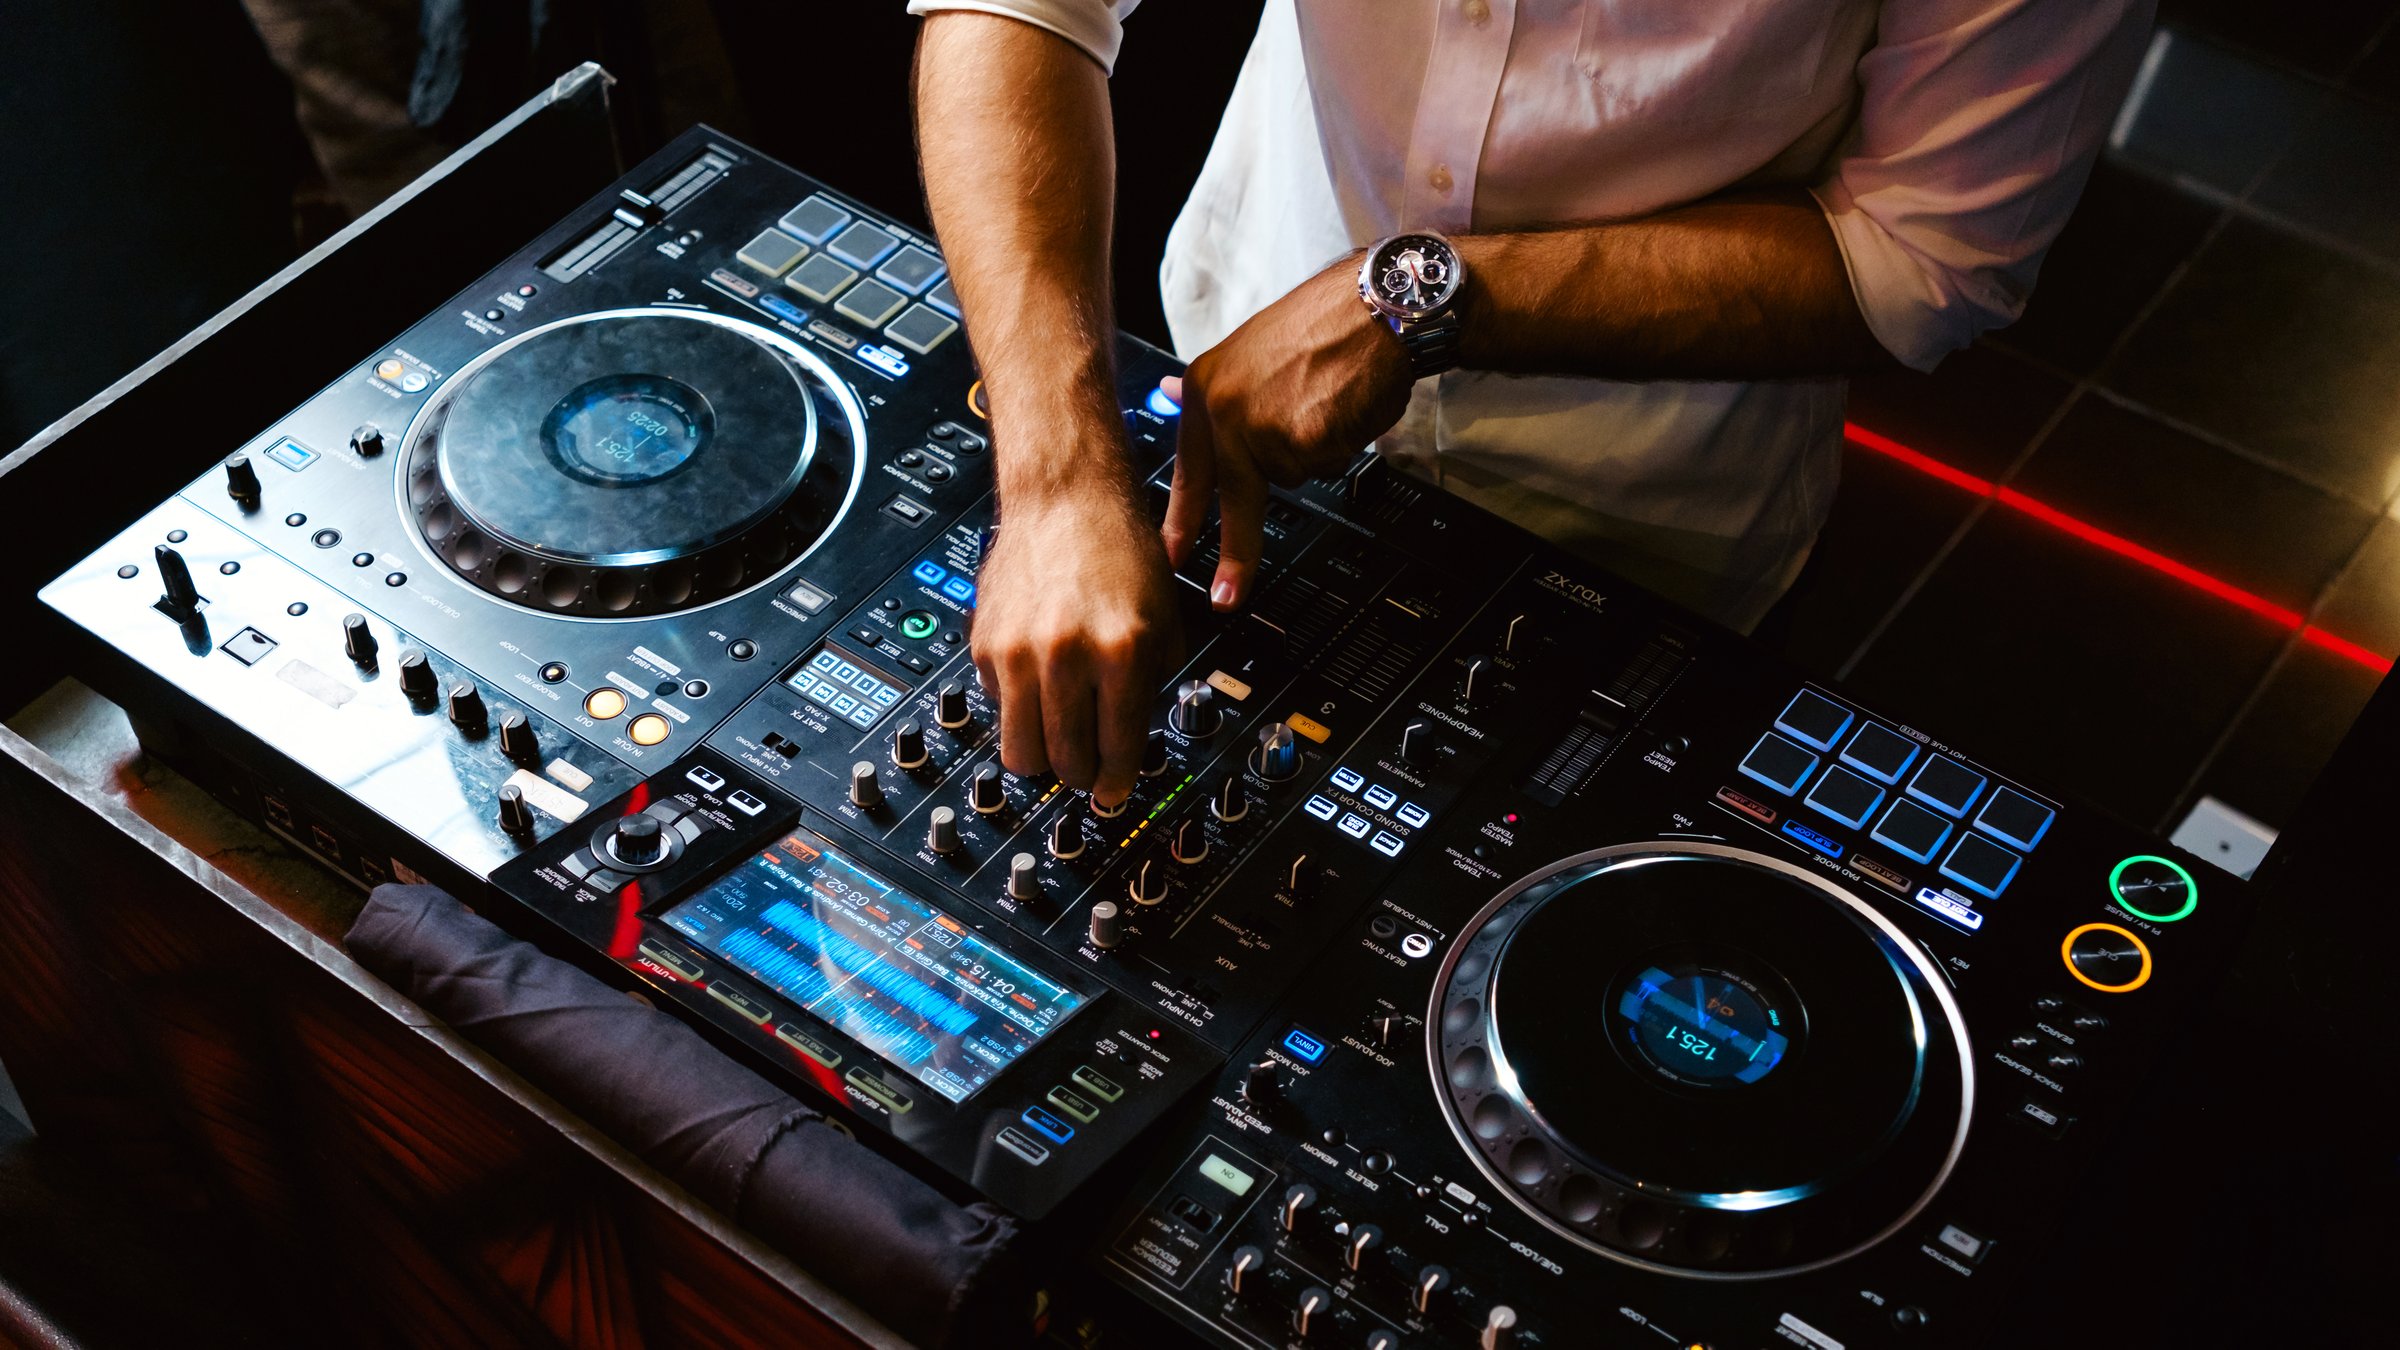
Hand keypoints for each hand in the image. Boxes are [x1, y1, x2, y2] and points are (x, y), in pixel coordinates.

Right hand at [971, 484, 1180, 804]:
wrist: (1065, 497)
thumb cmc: (1119, 548)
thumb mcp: (1164, 619)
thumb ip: (1153, 683)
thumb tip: (1132, 739)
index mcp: (1123, 651)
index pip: (1117, 750)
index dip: (1117, 782)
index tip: (1114, 792)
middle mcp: (1068, 655)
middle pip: (1067, 762)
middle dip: (1082, 775)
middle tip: (1088, 766)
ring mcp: (1019, 652)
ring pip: (1021, 752)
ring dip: (1043, 756)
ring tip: (1057, 739)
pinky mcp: (984, 646)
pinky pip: (999, 709)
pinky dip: (1018, 710)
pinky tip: (1037, 683)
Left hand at [1162, 256, 1414, 608]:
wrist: (1379, 305)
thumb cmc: (1326, 324)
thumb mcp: (1250, 351)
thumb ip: (1217, 391)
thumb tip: (1169, 395)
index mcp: (1205, 386)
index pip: (1188, 468)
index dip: (1180, 519)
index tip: (1169, 556)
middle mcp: (1224, 407)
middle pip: (1231, 497)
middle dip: (1234, 554)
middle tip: (1225, 598)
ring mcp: (1261, 425)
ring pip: (1291, 476)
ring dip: (1314, 452)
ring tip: (1326, 403)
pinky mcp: (1302, 438)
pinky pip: (1324, 467)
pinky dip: (1340, 446)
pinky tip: (1343, 406)